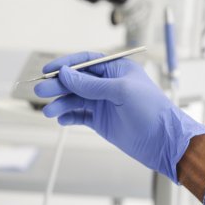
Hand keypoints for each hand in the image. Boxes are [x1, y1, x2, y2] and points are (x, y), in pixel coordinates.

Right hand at [34, 51, 204, 182]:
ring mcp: (104, 103)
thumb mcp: (120, 91)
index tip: (47, 70)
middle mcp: (108, 85)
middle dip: (58, 86)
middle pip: (76, 81)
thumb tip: (65, 74)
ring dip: (61, 104)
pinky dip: (69, 117)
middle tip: (40, 91)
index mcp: (116, 70)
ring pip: (75, 99)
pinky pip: (80, 116)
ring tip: (49, 111)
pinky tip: (61, 120)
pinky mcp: (102, 121)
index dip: (65, 65)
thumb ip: (90, 84)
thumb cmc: (151, 110)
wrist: (163, 141)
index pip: (85, 62)